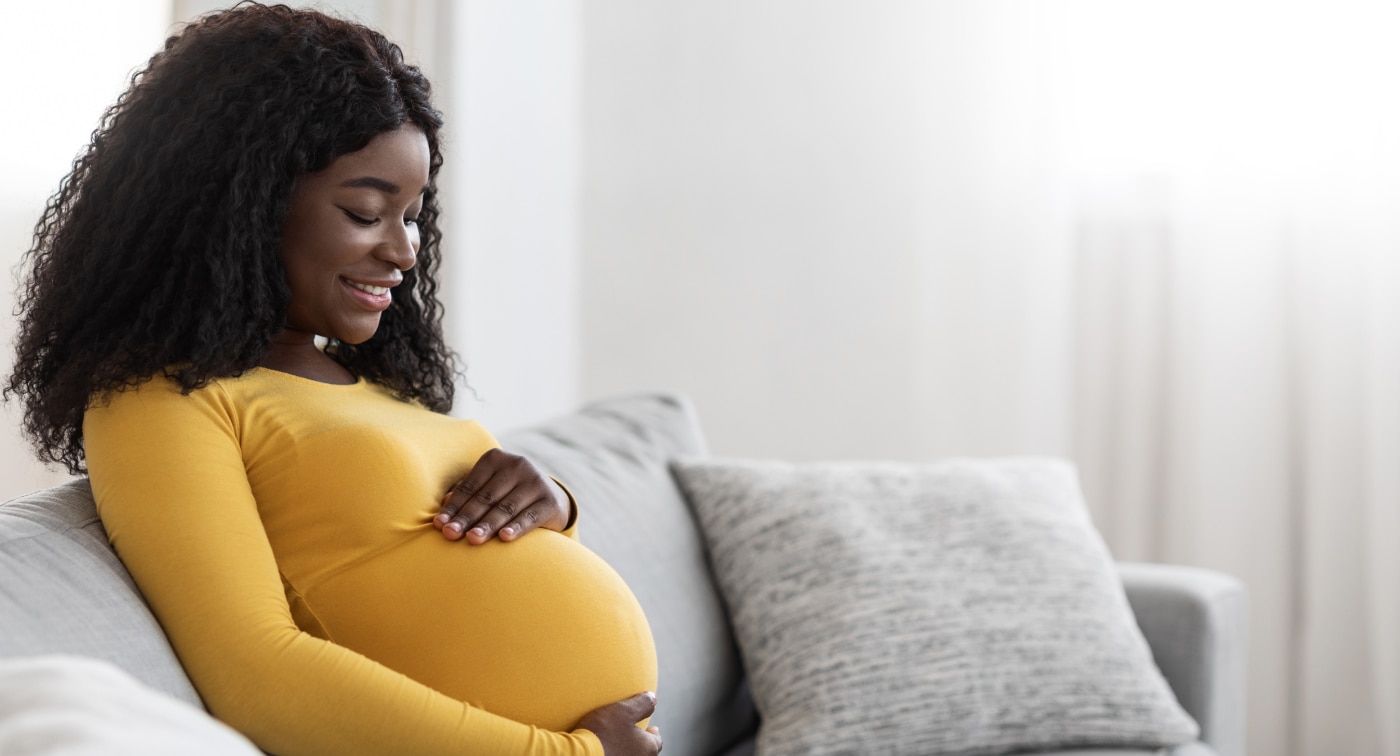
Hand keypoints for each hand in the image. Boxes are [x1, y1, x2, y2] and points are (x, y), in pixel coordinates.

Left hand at [433, 448, 570, 543]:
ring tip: (473, 539)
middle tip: (451, 534)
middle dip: (467, 518)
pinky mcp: (550, 501)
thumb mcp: (489, 489)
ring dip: (488, 525)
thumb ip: (468, 494)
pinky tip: (504, 538)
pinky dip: (516, 527)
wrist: (552, 500)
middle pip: (486, 497)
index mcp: (496, 459)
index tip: (440, 525)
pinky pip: (529, 517)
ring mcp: (536, 482)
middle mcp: (518, 465)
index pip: (470, 486)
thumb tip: (445, 506)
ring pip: (506, 508)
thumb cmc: (508, 495)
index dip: (454, 506)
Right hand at [576, 692, 661, 755]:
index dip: (653, 733)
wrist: (577, 754)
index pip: (657, 741)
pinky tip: (606, 749)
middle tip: (634, 734)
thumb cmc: (603, 732)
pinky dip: (615, 753)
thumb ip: (642, 704)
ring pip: (631, 755)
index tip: (650, 728)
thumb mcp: (624, 711)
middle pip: (645, 752)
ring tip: (618, 740)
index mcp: (648, 749)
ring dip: (627, 749)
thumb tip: (653, 698)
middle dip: (641, 742)